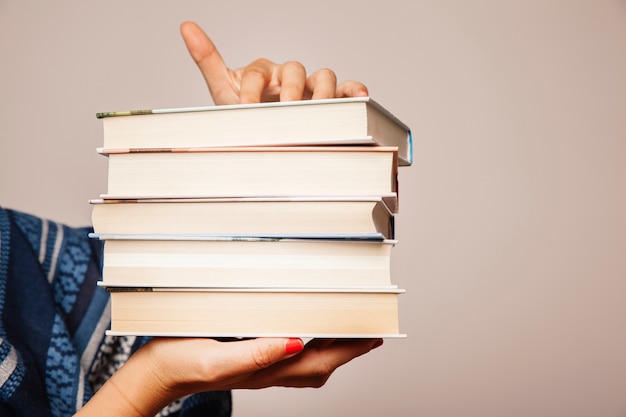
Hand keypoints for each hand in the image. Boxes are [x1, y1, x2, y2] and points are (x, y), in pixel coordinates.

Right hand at [77, 337, 381, 415]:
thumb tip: (295, 343)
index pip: (320, 362)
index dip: (350, 350)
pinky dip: (308, 343)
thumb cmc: (180, 366)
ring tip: (347, 330)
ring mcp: (259, 365)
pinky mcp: (248, 357)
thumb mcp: (217, 359)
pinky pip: (289, 353)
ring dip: (332, 347)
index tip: (373, 334)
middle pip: (321, 364)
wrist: (155, 374)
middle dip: (349, 349)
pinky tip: (305, 330)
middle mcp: (268, 370)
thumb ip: (256, 355)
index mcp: (266, 370)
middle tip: (369, 331)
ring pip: (308, 362)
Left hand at [180, 21, 368, 103]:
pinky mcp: (332, 100)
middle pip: (295, 70)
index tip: (246, 112)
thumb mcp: (223, 91)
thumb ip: (208, 60)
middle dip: (290, 92)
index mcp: (263, 73)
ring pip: (323, 77)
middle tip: (286, 112)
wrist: (263, 141)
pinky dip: (354, 91)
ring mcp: (311, 88)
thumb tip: (186, 26)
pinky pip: (347, 89)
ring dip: (323, 93)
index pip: (257, 73)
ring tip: (318, 112)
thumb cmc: (245, 117)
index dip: (251, 91)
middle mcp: (288, 77)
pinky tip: (358, 98)